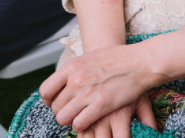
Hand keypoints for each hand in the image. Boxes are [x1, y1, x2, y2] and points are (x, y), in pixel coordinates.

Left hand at [40, 45, 157, 136]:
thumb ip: (75, 71)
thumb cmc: (117, 59)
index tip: (56, 103)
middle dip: (63, 112)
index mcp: (72, 66)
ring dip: (71, 120)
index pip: (46, 90)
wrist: (139, 62)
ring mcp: (87, 92)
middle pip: (55, 107)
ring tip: (81, 116)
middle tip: (74, 111)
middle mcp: (76, 79)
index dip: (49, 100)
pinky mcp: (100, 105)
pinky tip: (89, 120)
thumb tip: (64, 83)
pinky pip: (78, 124)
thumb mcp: (90, 58)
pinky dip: (81, 125)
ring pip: (63, 118)